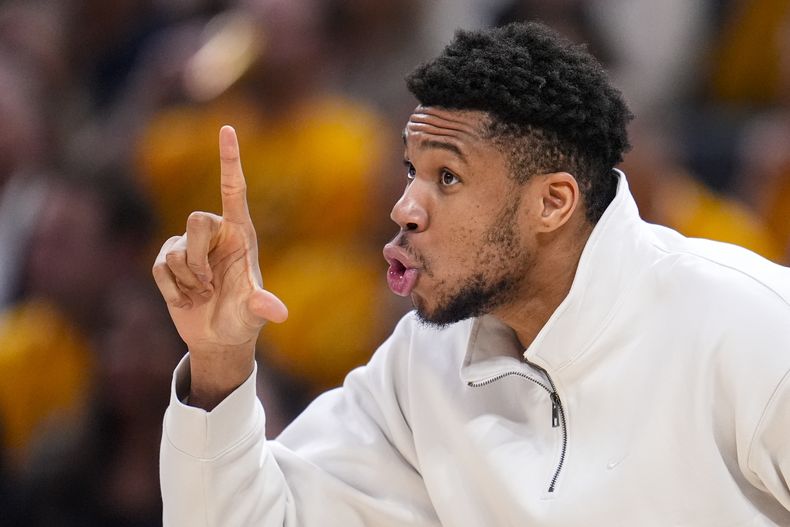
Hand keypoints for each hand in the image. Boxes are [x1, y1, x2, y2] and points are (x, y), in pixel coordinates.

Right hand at [152, 125, 287, 408]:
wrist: (218, 338)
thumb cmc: (243, 320)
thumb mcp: (254, 314)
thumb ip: (262, 308)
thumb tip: (278, 312)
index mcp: (241, 234)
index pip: (235, 189)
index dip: (230, 159)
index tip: (227, 129)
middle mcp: (215, 233)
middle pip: (195, 220)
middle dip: (198, 258)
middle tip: (211, 286)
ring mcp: (189, 247)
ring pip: (175, 251)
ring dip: (189, 281)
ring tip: (204, 295)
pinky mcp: (167, 262)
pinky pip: (159, 269)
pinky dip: (173, 291)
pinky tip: (187, 300)